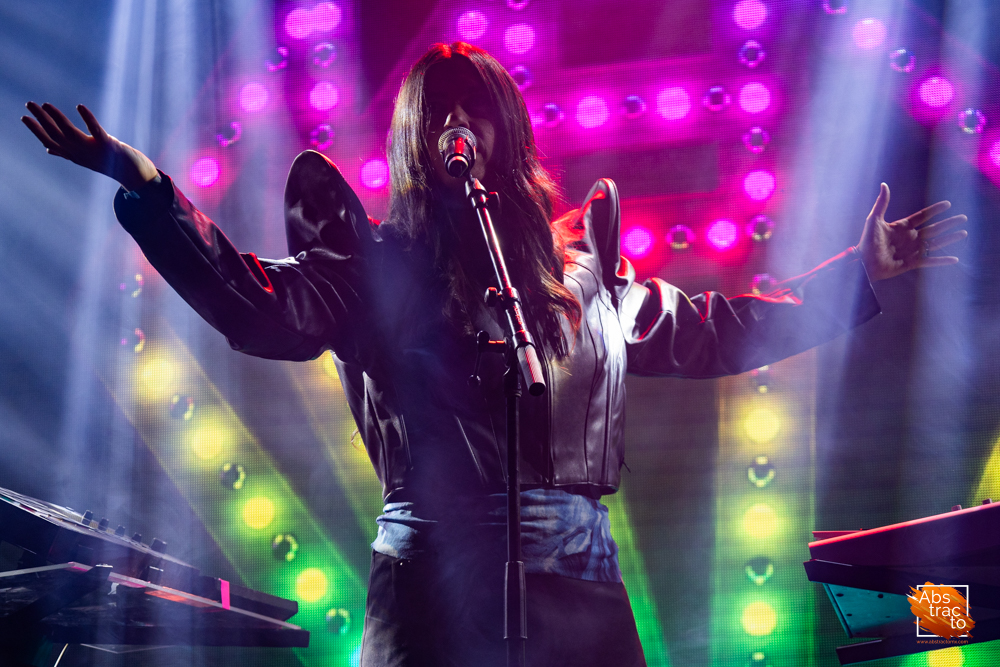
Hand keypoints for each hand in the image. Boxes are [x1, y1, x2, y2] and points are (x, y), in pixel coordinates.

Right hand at [21, 102, 157, 191]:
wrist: (135, 176)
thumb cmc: (110, 163)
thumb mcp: (84, 157)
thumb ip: (66, 152)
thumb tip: (47, 149)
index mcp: (74, 155)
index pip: (50, 142)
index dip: (36, 131)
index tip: (23, 117)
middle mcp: (80, 154)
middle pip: (56, 135)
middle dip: (41, 120)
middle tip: (29, 103)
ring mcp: (93, 150)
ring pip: (69, 133)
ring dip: (56, 118)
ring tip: (45, 104)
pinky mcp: (108, 145)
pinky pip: (96, 131)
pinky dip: (88, 118)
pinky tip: (80, 106)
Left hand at [856, 183, 967, 280]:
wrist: (863, 263)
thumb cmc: (867, 242)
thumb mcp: (874, 220)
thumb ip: (882, 203)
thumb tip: (884, 184)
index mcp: (901, 227)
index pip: (922, 216)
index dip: (934, 210)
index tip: (948, 204)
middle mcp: (909, 238)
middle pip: (934, 229)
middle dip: (949, 224)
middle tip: (963, 218)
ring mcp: (911, 251)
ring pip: (935, 243)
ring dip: (949, 239)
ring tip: (963, 234)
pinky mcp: (911, 263)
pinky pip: (929, 261)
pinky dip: (942, 260)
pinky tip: (955, 259)